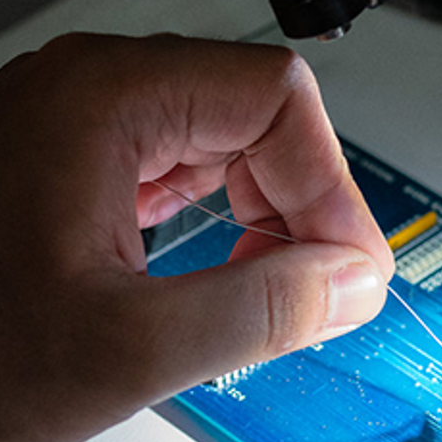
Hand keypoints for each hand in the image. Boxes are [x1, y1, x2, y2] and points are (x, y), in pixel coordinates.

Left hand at [0, 33, 393, 441]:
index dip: (330, 188)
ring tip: (268, 289)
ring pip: (235, 144)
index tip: (347, 272)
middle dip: (304, 205)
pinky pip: (194, 173)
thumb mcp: (124, 348)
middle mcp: (98, 93)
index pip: (277, 100)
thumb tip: (353, 282)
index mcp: (106, 100)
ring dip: (272, 218)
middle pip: (262, 116)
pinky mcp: (88, 165)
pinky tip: (225, 274)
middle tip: (316, 289)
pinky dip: (231, 225)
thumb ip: (259, 311)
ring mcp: (90, 126)